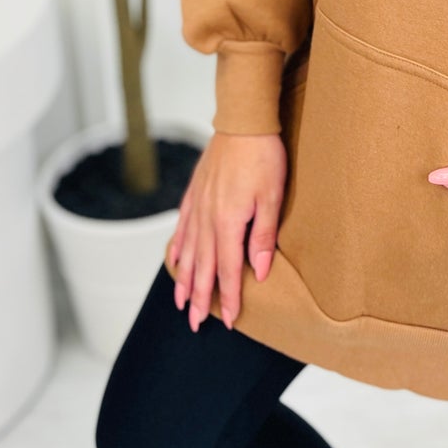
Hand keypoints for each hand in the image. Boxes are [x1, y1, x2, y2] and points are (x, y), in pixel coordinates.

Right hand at [165, 131, 287, 331]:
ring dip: (185, 280)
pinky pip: (182, 228)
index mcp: (227, 223)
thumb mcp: (272, 196)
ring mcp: (197, 206)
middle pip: (202, 268)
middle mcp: (207, 219)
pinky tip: (175, 261)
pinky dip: (177, 249)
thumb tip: (260, 271)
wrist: (243, 121)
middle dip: (200, 299)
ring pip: (188, 252)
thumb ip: (263, 235)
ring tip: (181, 304)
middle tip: (196, 325)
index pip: (228, 270)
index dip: (228, 298)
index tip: (228, 322)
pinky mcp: (194, 194)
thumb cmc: (263, 157)